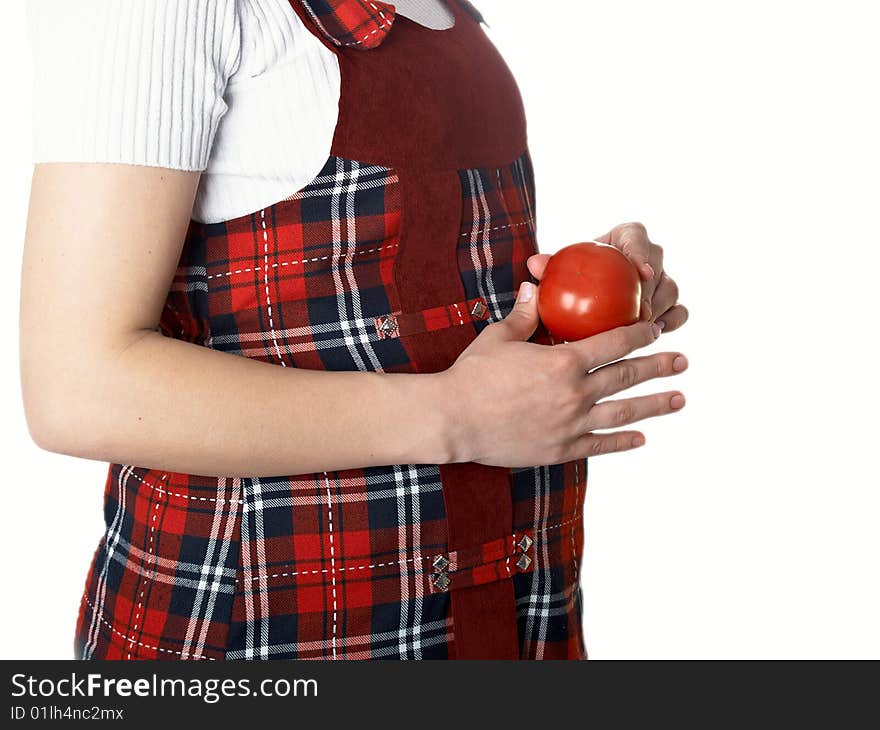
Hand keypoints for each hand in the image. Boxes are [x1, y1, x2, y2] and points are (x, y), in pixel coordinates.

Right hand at [441, 280, 687, 466]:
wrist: (453, 420)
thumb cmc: (472, 376)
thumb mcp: (499, 338)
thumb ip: (525, 315)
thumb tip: (537, 288)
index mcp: (563, 361)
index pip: (614, 343)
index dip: (639, 334)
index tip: (655, 329)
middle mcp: (575, 393)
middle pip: (627, 376)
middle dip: (659, 366)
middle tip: (682, 361)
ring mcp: (570, 424)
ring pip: (623, 412)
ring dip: (655, 405)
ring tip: (679, 399)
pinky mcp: (560, 450)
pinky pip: (600, 445)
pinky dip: (623, 441)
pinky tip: (642, 438)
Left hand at [526, 221, 688, 333]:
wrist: (582, 296)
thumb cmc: (571, 277)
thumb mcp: (558, 271)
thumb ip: (548, 266)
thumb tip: (535, 264)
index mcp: (624, 237)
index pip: (636, 237)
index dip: (642, 252)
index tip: (641, 273)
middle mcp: (648, 255)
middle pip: (658, 267)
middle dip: (651, 291)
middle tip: (637, 313)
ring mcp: (661, 280)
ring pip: (670, 291)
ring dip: (659, 310)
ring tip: (642, 328)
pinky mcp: (667, 304)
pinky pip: (677, 313)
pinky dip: (668, 323)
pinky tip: (654, 335)